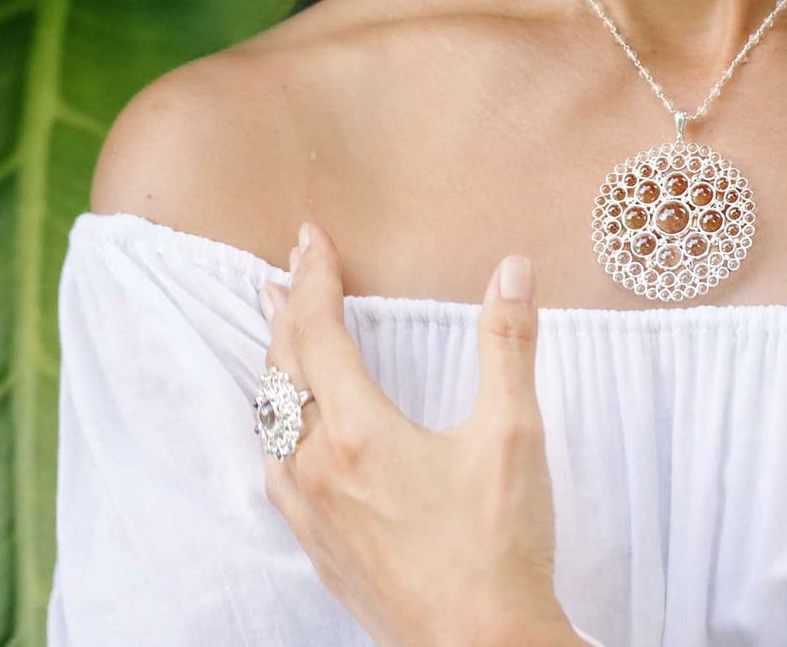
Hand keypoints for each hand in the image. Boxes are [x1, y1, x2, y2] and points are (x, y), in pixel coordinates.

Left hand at [258, 223, 575, 646]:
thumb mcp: (514, 434)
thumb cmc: (499, 545)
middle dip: (286, 310)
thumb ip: (508, 343)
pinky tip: (287, 436)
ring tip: (278, 336)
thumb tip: (513, 269)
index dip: (313, 276)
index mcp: (357, 432)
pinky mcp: (320, 548)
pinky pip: (275, 469)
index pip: (317, 331)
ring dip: (275, 367)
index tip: (310, 236)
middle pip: (284, 370)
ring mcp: (312, 513)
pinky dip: (276, 426)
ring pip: (272, 422)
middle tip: (286, 268)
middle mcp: (318, 469)